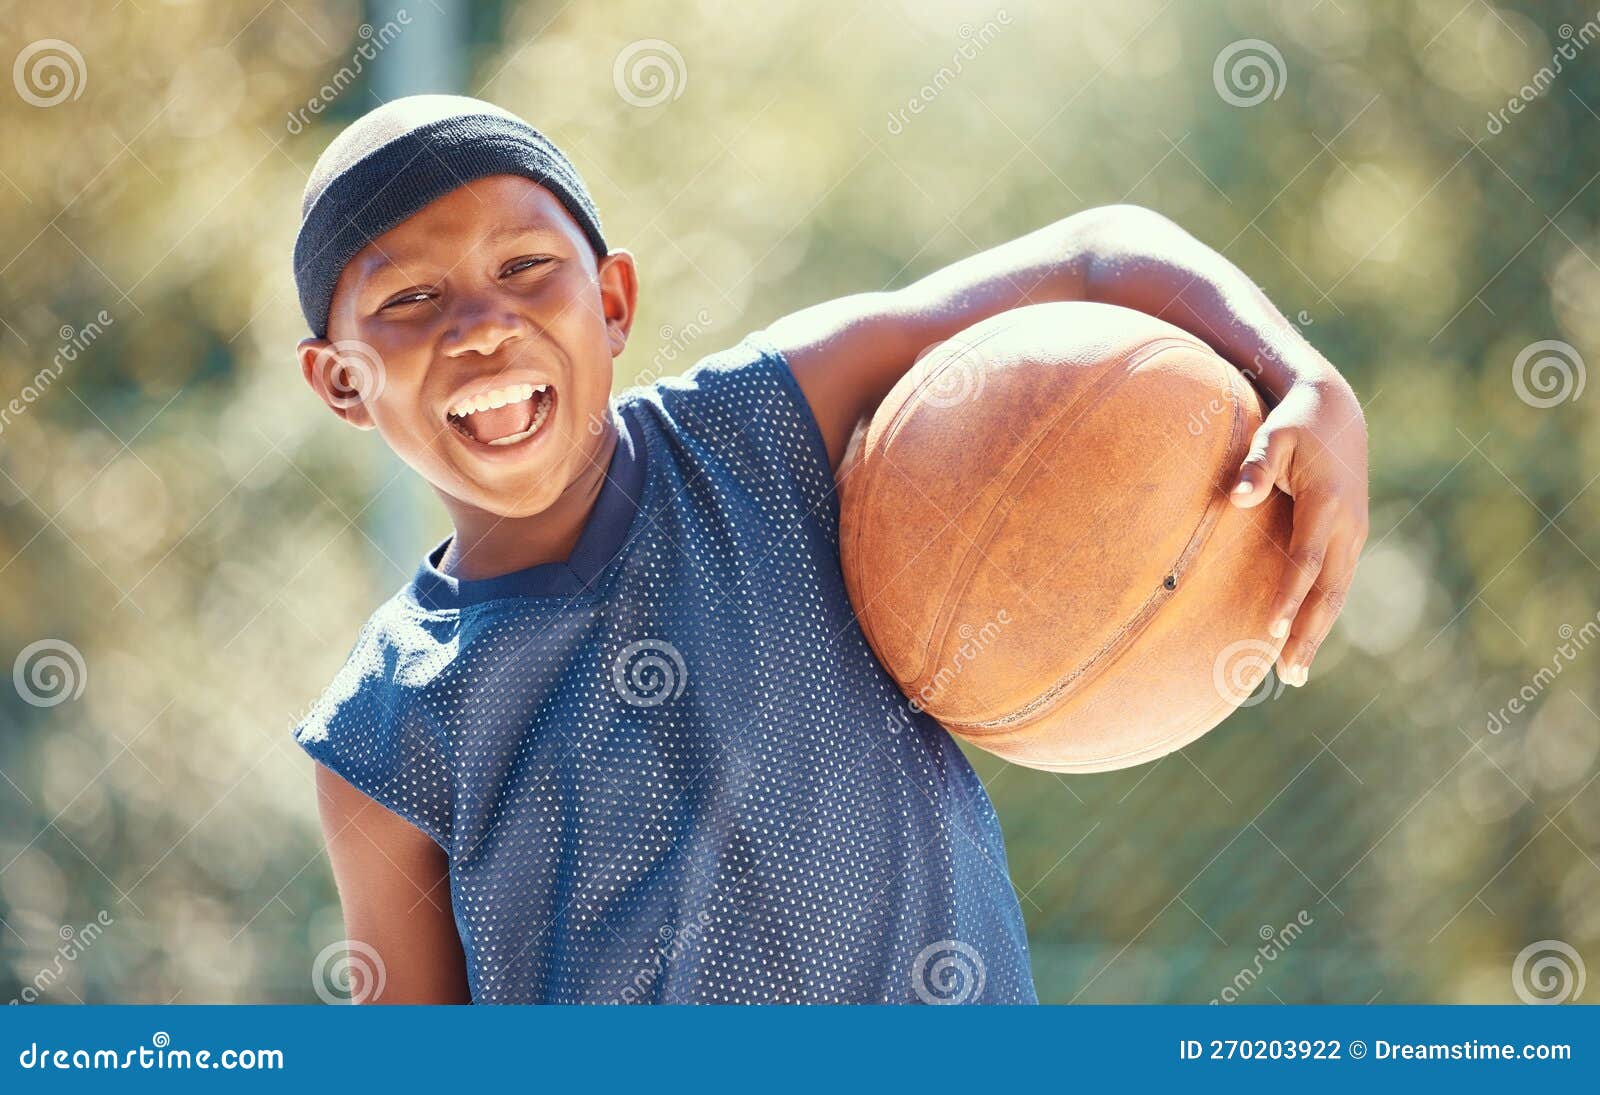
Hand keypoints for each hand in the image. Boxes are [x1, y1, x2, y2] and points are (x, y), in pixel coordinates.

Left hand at [1229, 379, 1368, 686]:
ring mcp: (1354, 534)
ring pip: (1337, 593)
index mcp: (1326, 503)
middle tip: (1289, 676)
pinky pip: (1337, 584)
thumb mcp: (1274, 435)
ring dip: (1317, 632)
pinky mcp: (1351, 538)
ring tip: (1294, 673)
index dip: (1289, 597)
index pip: (1305, 561)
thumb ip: (1255, 465)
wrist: (1338, 411)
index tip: (1272, 631)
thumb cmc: (1295, 424)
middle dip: (1309, 634)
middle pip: (1329, 591)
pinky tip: (1304, 640)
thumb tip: (1237, 496)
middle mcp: (1347, 526)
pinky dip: (1322, 614)